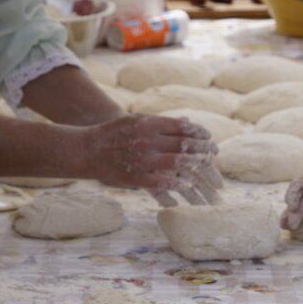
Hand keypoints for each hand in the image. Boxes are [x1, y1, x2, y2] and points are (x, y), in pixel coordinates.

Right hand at [81, 114, 222, 206]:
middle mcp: (147, 140)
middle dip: (202, 148)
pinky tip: (186, 183)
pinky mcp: (137, 177)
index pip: (181, 127)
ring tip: (204, 166)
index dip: (198, 132)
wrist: (88, 150)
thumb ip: (160, 122)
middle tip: (214, 151)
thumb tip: (186, 121)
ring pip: (176, 162)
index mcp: (147, 123)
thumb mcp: (135, 119)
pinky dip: (177, 183)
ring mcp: (142, 160)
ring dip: (194, 164)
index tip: (208, 136)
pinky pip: (162, 182)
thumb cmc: (113, 132)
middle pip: (182, 144)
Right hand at [280, 165, 302, 229]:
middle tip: (291, 224)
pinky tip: (295, 229)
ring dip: (292, 217)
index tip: (291, 206)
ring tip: (286, 226)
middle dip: (292, 211)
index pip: (299, 186)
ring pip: (301, 209)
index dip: (292, 195)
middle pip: (298, 200)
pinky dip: (302, 222)